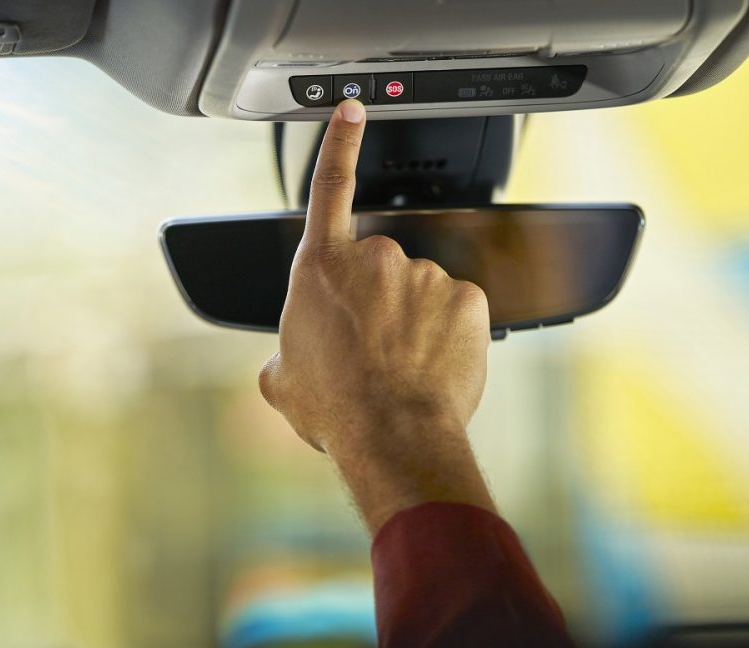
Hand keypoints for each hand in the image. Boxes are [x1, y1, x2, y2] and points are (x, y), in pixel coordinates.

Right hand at [258, 100, 495, 532]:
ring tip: (399, 366)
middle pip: (379, 267)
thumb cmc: (336, 409)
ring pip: (420, 290)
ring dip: (412, 319)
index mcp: (323, 268)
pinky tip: (432, 364)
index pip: (330, 187)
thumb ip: (287, 346)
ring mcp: (424, 274)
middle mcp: (375, 259)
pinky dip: (447, 332)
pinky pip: (456, 308)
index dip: (340, 143)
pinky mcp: (467, 297)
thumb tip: (291, 356)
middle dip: (377, 299)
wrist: (392, 436)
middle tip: (370, 348)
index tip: (353, 110)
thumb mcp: (282, 378)